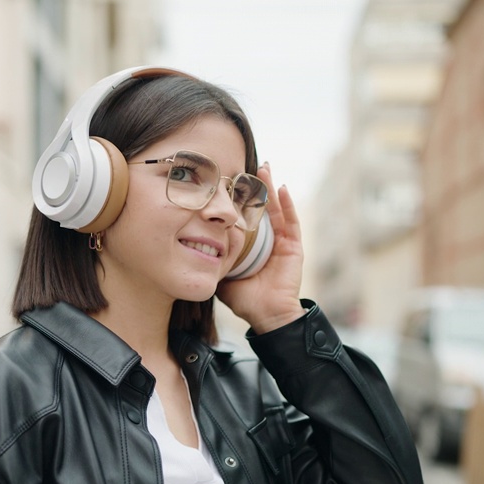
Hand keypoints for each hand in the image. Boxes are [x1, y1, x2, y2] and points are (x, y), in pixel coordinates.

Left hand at [216, 163, 305, 334]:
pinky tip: (281, 188)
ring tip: (264, 168)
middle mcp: (267, 241)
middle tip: (247, 167)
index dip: (238, 200)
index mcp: (251, 246)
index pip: (244, 216)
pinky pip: (291, 222)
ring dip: (270, 188)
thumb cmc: (244, 299)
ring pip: (276, 209)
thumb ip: (212, 259)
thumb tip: (190, 246)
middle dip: (255, 187)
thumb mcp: (222, 274)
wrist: (266, 316)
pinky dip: (288, 205)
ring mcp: (282, 242)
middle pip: (261, 208)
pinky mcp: (293, 247)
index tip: (228, 182)